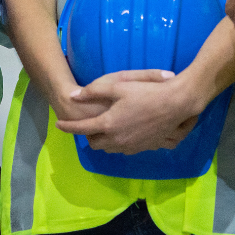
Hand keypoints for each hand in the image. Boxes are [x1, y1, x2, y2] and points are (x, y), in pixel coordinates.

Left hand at [54, 69, 204, 154]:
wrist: (176, 104)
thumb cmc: (146, 92)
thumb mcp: (118, 86)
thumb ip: (93, 91)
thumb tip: (73, 96)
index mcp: (109, 124)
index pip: (82, 128)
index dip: (68, 126)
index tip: (59, 124)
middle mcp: (118, 139)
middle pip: (95, 144)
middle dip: (88, 136)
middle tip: (87, 125)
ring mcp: (132, 146)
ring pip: (110, 149)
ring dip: (103, 140)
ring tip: (104, 128)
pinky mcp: (144, 147)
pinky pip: (124, 149)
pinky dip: (118, 142)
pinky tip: (122, 131)